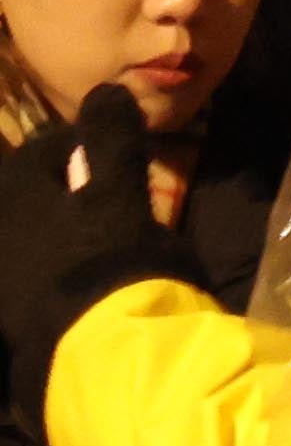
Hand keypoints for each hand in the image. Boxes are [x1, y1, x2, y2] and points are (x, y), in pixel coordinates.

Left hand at [0, 87, 155, 382]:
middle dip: (55, 195)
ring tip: (86, 250)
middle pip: (26, 199)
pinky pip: (26, 286)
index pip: (43, 154)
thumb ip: (112, 140)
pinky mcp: (11, 322)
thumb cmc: (113, 262)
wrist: (99, 356)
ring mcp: (3, 278)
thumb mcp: (123, 195)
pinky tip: (75, 292)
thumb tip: (107, 89)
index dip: (78, 149)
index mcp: (18, 191)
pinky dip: (44, 281)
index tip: (107, 155)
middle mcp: (0, 227)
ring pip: (24, 242)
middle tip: (94, 204)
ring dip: (49, 240)